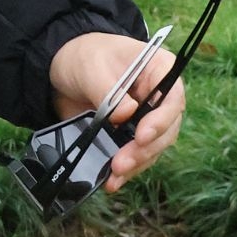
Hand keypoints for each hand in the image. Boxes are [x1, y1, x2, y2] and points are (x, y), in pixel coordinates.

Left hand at [46, 29, 184, 192]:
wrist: (64, 68)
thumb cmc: (84, 56)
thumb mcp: (91, 66)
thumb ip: (108, 88)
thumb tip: (126, 114)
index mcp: (158, 69)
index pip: (172, 96)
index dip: (162, 119)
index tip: (142, 135)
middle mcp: (159, 96)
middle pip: (166, 128)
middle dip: (145, 149)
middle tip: (122, 162)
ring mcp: (147, 117)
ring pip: (154, 147)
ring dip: (137, 163)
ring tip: (114, 175)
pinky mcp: (132, 134)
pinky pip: (138, 155)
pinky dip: (127, 169)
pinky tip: (112, 180)